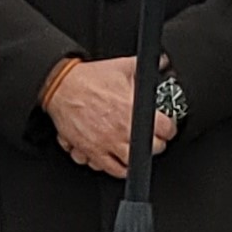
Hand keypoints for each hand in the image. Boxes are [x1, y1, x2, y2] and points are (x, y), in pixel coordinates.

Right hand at [42, 58, 176, 177]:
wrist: (62, 88)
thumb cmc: (89, 79)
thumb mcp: (122, 66)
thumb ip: (145, 67)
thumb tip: (161, 61)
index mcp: (133, 111)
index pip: (166, 129)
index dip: (170, 128)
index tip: (167, 127)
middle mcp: (122, 131)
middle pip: (153, 149)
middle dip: (156, 143)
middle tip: (153, 138)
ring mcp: (107, 144)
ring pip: (132, 163)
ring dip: (137, 158)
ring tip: (137, 150)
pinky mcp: (92, 152)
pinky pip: (109, 169)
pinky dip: (116, 167)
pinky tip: (119, 159)